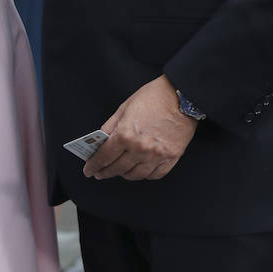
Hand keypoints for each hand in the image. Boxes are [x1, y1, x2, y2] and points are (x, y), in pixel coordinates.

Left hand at [83, 75, 197, 181]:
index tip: (89, 170)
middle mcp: (140, 148)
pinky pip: (154, 175)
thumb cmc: (154, 97)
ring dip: (124, 174)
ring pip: (135, 175)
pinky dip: (144, 175)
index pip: (104, 156)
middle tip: (100, 173)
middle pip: (117, 168)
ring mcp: (156, 156)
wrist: (183, 96)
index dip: (94, 165)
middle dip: (105, 172)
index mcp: (125, 134)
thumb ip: (110, 126)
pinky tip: (139, 170)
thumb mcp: (125, 108)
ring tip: (119, 171)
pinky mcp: (171, 158)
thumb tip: (99, 141)